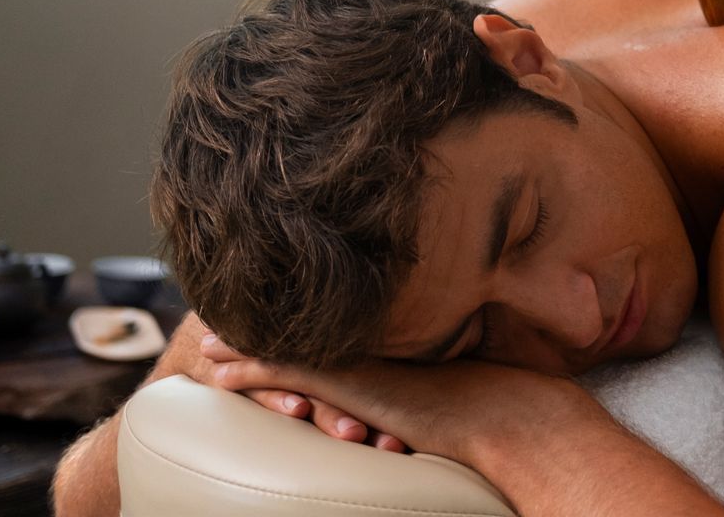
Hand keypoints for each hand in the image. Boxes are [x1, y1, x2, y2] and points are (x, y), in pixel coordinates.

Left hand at [205, 345, 592, 470]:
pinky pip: (285, 370)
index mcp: (403, 345)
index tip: (277, 305)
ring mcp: (363, 363)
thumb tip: (448, 391)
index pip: (340, 326)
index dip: (304, 315)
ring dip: (245, 341)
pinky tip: (219, 367)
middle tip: (226, 312)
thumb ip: (449, 378)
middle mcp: (378, 347)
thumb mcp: (470, 385)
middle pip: (308, 328)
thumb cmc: (508, 409)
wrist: (513, 419)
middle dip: (265, 320)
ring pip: (288, 344)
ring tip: (210, 337)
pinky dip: (249, 366)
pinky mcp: (351, 384)